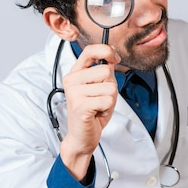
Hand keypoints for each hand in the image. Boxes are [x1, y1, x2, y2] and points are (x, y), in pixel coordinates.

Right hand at [59, 44, 120, 180]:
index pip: (90, 51)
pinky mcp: (80, 105)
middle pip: (106, 71)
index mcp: (75, 73)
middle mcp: (72, 80)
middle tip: (101, 99)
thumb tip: (112, 59)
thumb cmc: (92, 113)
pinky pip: (107, 100)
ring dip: (110, 100)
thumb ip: (104, 73)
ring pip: (109, 87)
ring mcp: (74, 92)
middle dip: (111, 86)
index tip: (115, 58)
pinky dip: (107, 109)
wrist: (82, 137)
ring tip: (99, 107)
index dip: (106, 51)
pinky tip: (97, 113)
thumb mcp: (100, 88)